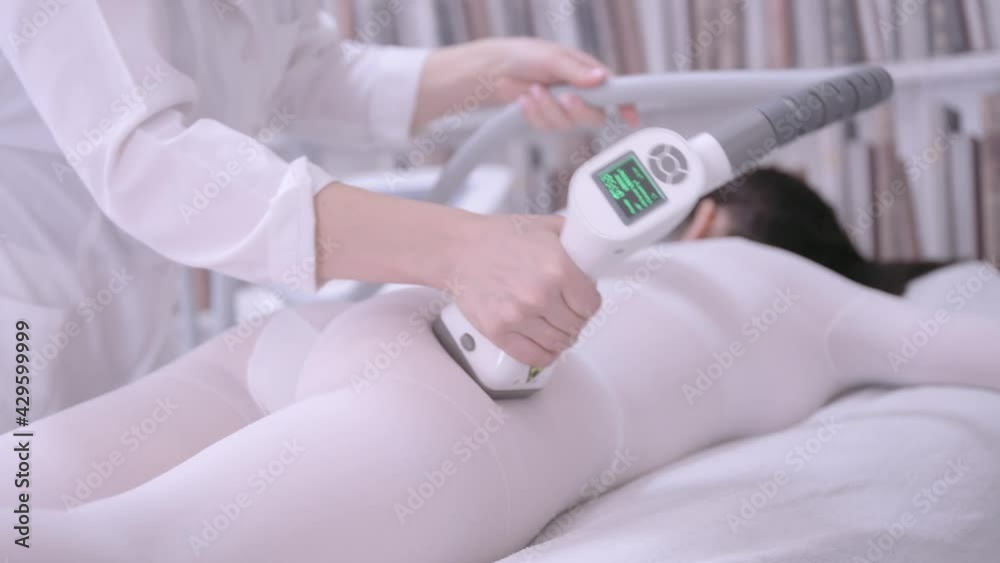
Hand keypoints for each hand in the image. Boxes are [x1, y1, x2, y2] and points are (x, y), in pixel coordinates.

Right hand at [448, 214, 601, 366]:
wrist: (458, 249)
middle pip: (576, 325)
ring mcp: (518, 316)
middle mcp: (540, 294)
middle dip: (575, 319)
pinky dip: (545, 355)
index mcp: (557, 267)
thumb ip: (574, 240)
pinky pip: (534, 357)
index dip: (588, 302)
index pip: (591, 303)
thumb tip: (594, 254)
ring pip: (558, 343)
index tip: (582, 301)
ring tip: (555, 327)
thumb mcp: (545, 227)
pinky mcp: (499, 332)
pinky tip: (545, 345)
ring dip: (561, 338)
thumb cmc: (498, 237)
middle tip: (567, 312)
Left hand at [482, 38, 641, 130]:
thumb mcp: (553, 57)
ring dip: (548, 108)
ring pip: (567, 124)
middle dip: (577, 110)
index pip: (615, 91)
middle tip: (564, 97)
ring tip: (534, 89)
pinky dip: (534, 114)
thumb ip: (576, 71)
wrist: (496, 70)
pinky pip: (547, 127)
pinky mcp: (548, 119)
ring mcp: (564, 109)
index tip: (632, 117)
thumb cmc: (526, 56)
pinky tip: (525, 99)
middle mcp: (581, 93)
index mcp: (589, 75)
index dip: (626, 105)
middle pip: (594, 116)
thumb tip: (600, 79)